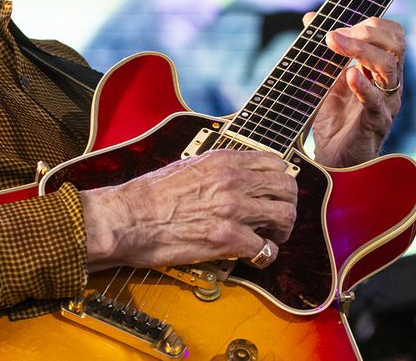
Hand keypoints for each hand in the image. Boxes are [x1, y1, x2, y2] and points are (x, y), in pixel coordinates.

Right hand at [78, 149, 297, 271]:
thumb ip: (217, 169)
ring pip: (284, 216)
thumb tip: (234, 177)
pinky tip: (256, 256)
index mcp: (223, 160)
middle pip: (286, 188)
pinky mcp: (227, 238)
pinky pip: (264, 248)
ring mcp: (232, 209)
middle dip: (287, 205)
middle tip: (278, 220)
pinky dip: (265, 255)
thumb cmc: (150, 195)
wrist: (128, 217)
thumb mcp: (188, 166)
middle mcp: (233, 180)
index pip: (274, 163)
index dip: (279, 180)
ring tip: (271, 238)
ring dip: (282, 230)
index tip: (273, 193)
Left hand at [309, 15, 404, 168]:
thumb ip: (323, 51)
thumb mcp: (326, 79)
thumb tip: (310, 18)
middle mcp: (389, 84)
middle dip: (366, 33)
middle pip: (396, 45)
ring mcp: (386, 103)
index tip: (338, 26)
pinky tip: (349, 75)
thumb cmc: (335, 120)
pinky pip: (376, 102)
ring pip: (389, 68)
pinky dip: (363, 86)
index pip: (393, 35)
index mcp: (382, 70)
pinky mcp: (376, 124)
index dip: (370, 24)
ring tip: (335, 44)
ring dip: (361, 51)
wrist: (333, 161)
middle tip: (334, 35)